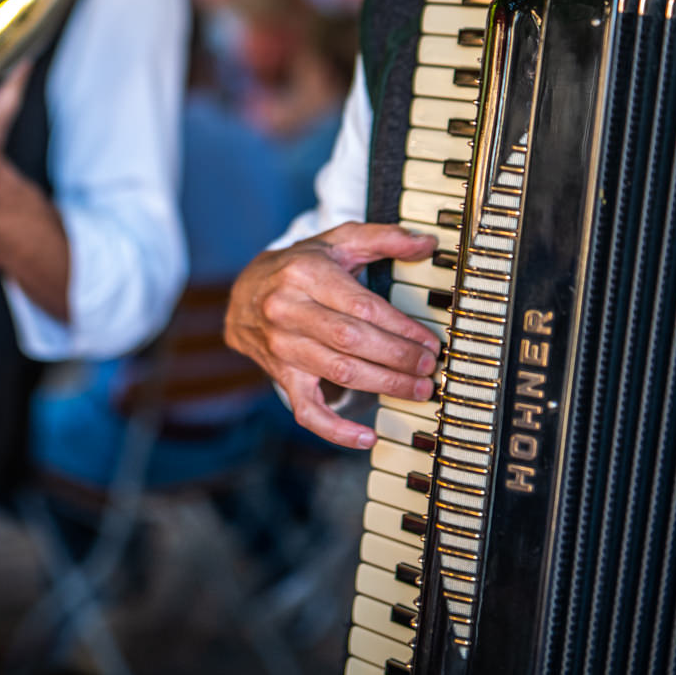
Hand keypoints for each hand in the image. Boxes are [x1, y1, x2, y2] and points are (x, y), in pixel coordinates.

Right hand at [224, 222, 440, 448]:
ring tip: (418, 389)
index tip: (429, 340)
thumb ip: (383, 238)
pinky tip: (367, 436)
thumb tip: (427, 243)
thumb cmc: (300, 266)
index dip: (401, 327)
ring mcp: (282, 347)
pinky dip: (335, 429)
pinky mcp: (281, 376)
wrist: (245, 292)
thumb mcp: (337, 241)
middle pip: (352, 341)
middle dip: (398, 358)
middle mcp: (288, 310)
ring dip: (384, 385)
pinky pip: (307, 410)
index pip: (362, 306)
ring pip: (339, 372)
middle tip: (430, 367)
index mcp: (305, 273)